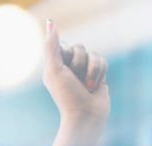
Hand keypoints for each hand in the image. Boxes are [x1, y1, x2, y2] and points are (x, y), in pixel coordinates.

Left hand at [42, 20, 109, 134]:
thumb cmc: (67, 96)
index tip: (65, 70)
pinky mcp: (97, 74)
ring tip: (87, 87)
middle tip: (76, 81)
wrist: (86, 116)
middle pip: (80, 48)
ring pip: (93, 54)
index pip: (63, 45)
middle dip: (80, 64)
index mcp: (54, 65)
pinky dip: (100, 73)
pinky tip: (95, 87)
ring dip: (91, 71)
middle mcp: (68, 66)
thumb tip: (50, 22)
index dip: (67, 56)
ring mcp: (83, 70)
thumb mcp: (55, 70)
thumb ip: (51, 46)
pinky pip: (102, 60)